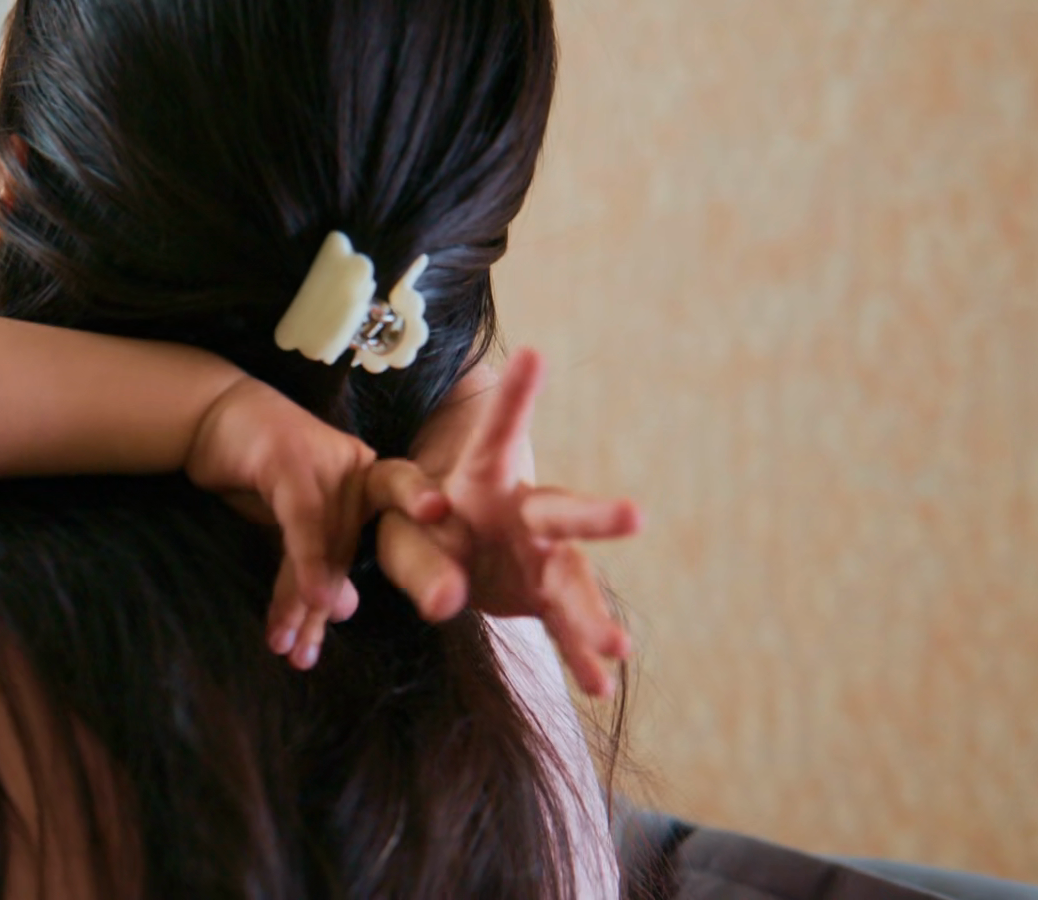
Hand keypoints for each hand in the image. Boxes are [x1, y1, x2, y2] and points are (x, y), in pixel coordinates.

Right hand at [186, 378, 448, 669]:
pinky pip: (305, 525)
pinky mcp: (289, 462)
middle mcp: (358, 472)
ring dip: (305, 604)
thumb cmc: (263, 471)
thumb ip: (322, 560)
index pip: (403, 522)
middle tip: (326, 655)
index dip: (429, 541)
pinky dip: (307, 567)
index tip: (450, 564)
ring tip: (293, 651)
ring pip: (328, 546)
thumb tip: (341, 611)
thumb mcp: (296, 521)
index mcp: (368, 484)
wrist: (213, 420)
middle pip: (354, 549)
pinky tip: (308, 603)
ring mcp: (328, 464)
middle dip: (332, 606)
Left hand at [372, 349, 637, 695]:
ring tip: (616, 648)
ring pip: (574, 580)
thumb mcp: (403, 533)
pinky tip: (597, 684)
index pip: (497, 433)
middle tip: (634, 515)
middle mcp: (526, 512)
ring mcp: (543, 556)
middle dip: (595, 515)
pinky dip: (580, 655)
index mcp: (484, 477)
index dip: (514, 396)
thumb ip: (418, 561)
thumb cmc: (422, 524)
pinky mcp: (545, 597)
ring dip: (592, 614)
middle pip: (562, 510)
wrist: (443, 551)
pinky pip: (566, 628)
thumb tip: (446, 601)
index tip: (531, 354)